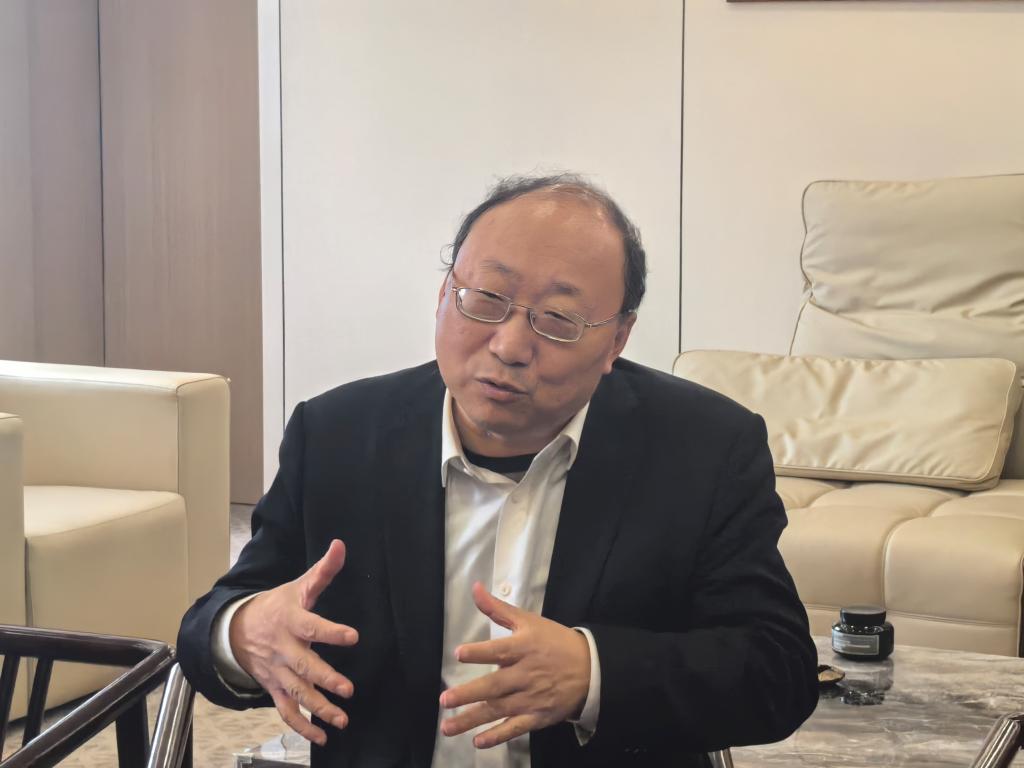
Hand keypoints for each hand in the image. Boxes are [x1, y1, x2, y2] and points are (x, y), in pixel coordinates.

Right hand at [229, 539, 358, 745]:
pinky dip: (302, 727)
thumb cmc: (277, 605)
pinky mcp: (274, 688)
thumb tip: (341, 545)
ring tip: (342, 719)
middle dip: (325, 680)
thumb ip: (323, 570)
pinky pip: (286, 711)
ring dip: (318, 709)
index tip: (353, 636)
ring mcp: (277, 672)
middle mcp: (282, 649)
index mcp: (290, 621)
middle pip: (304, 667)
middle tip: (348, 689)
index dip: (331, 631)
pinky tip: (323, 737)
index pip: (311, 626)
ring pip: (296, 693)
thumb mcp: (298, 586)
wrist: (236, 629)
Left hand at [439, 582, 590, 748]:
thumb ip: (498, 608)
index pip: (499, 650)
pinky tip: (478, 741)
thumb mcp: (529, 621)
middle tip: (445, 700)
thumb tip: (474, 588)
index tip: (459, 653)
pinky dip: (498, 736)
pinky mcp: (538, 716)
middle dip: (469, 693)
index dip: (479, 652)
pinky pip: (515, 728)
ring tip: (447, 727)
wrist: (591, 668)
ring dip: (472, 719)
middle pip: (494, 685)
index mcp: (524, 648)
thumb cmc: (554, 641)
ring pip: (498, 710)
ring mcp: (531, 698)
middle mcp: (526, 674)